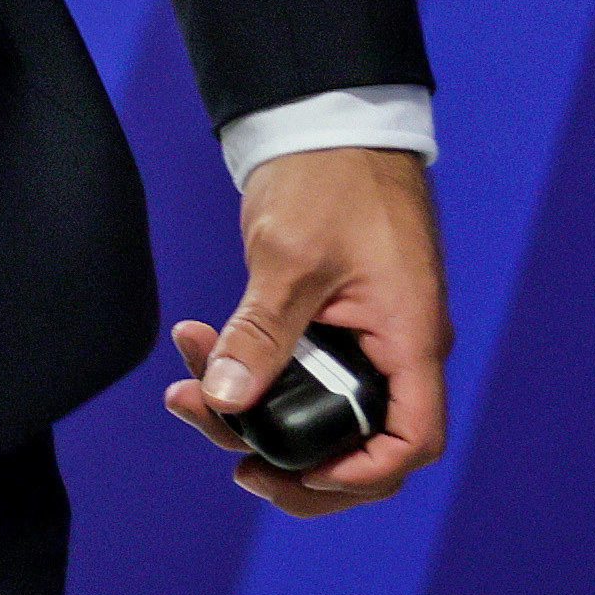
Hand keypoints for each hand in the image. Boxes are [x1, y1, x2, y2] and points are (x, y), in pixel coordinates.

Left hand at [164, 144, 451, 515]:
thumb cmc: (330, 176)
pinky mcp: (335, 319)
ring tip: (184, 392)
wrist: (325, 118)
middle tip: (224, 455)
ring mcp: (367, 335)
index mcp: (410, 339)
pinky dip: (250, 368)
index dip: (360, 475)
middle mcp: (397, 347)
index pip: (410, 441)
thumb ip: (260, 332)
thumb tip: (225, 399)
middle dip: (287, 454)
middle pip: (359, 440)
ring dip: (251, 409)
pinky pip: (298, 367)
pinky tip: (195, 349)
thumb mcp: (290, 258)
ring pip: (317, 406)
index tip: (297, 477)